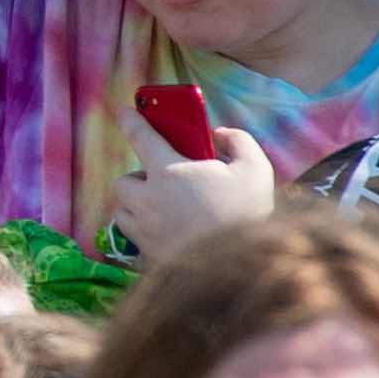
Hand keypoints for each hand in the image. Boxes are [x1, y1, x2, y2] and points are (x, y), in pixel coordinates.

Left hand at [104, 110, 277, 261]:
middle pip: (122, 182)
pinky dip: (143, 234)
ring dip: (136, 207)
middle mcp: (147, 199)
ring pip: (123, 212)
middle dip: (138, 180)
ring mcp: (144, 230)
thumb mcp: (256, 168)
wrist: (243, 266)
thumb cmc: (248, 213)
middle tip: (164, 183)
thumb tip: (219, 134)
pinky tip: (166, 235)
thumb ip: (238, 141)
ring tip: (163, 210)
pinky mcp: (146, 257)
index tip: (124, 112)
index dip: (131, 121)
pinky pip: (132, 241)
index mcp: (168, 172)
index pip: (141, 137)